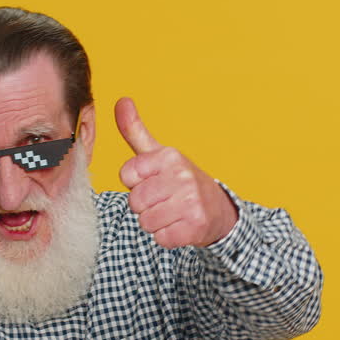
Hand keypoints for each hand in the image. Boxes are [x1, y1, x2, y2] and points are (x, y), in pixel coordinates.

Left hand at [116, 97, 238, 248]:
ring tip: (172, 213)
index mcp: (170, 156)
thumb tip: (120, 100)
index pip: (126, 175)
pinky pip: (161, 238)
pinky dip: (167, 237)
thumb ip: (135, 130)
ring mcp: (191, 202)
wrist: (218, 210)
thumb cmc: (180, 181)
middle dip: (145, 206)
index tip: (153, 181)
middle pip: (135, 202)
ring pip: (146, 222)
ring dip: (155, 222)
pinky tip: (180, 226)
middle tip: (164, 200)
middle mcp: (182, 176)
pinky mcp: (195, 226)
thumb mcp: (158, 154)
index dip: (135, 183)